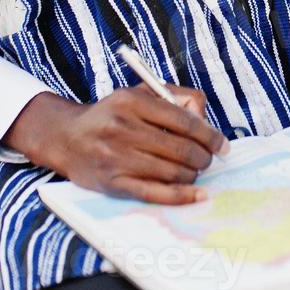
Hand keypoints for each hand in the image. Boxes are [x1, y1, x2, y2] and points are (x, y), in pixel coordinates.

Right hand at [6, 84, 228, 204]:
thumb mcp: (139, 93)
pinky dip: (181, 196)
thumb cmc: (112, 115)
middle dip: (203, 157)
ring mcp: (116, 158)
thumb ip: (175, 98)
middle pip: (181, 149)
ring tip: (193, 171)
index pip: (184, 121)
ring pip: (172, 172)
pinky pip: (155, 193)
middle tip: (207, 160)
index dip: (210, 136)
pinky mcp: (113, 183)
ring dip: (192, 174)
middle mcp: (123, 128)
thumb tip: (204, 119)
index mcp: (132, 101)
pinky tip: (197, 194)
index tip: (222, 146)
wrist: (67, 138)